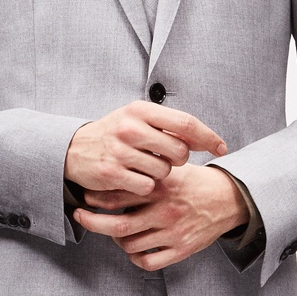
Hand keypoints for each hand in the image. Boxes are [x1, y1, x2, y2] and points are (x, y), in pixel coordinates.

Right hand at [64, 101, 227, 197]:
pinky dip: (146, 186)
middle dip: (181, 160)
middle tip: (168, 158)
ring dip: (161, 173)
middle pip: (179, 151)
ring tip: (144, 166)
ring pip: (164, 171)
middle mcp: (130, 127)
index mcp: (140, 110)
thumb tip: (206, 139)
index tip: (222, 148)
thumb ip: (169, 126)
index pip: (185, 123)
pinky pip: (147, 186)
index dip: (208, 137)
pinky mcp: (112, 172)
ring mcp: (120, 150)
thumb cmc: (115, 133)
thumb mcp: (138, 118)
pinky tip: (134, 178)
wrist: (74, 149)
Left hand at [72, 163, 248, 269]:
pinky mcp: (181, 249)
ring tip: (116, 231)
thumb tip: (113, 169)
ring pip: (130, 245)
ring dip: (117, 240)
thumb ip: (145, 171)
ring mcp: (173, 232)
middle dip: (93, 222)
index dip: (96, 196)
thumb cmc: (196, 182)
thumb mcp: (171, 168)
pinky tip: (134, 249)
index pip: (119, 193)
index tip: (86, 196)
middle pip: (118, 224)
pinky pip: (148, 261)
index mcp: (161, 186)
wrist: (229, 198)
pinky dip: (135, 257)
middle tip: (81, 217)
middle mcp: (165, 210)